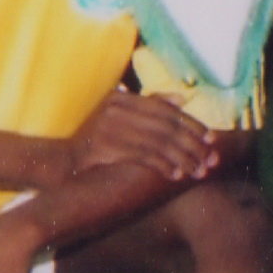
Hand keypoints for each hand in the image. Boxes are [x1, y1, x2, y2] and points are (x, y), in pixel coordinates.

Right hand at [59, 91, 225, 189]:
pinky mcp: (106, 147)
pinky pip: (144, 157)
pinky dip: (163, 166)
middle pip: (166, 127)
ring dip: (182, 159)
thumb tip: (183, 99)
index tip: (209, 138)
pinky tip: (175, 174)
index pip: (165, 109)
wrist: (62, 158)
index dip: (191, 124)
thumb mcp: (117, 114)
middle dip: (192, 145)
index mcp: (121, 98)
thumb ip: (148, 104)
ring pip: (159, 144)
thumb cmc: (94, 137)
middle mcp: (115, 109)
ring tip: (197, 171)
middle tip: (210, 159)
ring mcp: (109, 128)